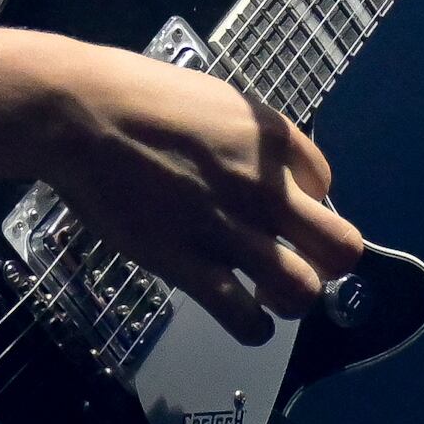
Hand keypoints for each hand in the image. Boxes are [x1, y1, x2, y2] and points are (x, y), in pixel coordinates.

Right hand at [34, 39, 365, 341]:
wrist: (83, 115)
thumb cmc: (139, 96)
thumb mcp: (215, 98)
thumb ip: (250, 137)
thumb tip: (268, 168)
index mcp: (273, 140)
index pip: (325, 185)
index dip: (306, 201)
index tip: (281, 209)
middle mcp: (265, 188)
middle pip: (340, 248)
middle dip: (328, 262)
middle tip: (300, 261)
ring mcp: (229, 229)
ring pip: (302, 291)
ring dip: (293, 298)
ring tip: (270, 293)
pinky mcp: (188, 264)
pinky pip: (244, 318)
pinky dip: (254, 328)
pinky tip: (246, 319)